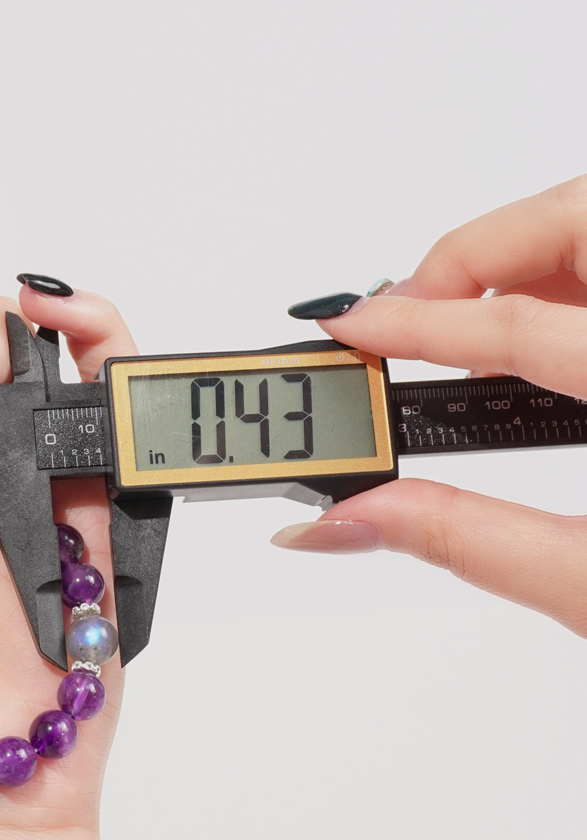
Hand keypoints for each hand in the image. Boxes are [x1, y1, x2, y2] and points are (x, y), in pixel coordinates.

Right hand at [273, 176, 586, 638]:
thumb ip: (464, 541)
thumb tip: (358, 516)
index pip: (520, 327)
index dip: (417, 324)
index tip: (356, 330)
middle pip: (580, 218)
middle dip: (476, 252)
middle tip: (410, 307)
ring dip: (527, 257)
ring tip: (469, 318)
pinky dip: (572, 278)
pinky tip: (544, 326)